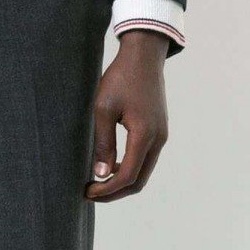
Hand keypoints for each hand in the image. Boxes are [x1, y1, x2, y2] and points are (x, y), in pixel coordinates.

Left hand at [85, 30, 168, 202]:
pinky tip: (111, 164)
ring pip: (144, 170)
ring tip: (98, 181)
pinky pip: (146, 157)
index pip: (127, 176)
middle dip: (115, 191)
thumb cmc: (120, 78)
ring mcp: (161, 135)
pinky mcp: (159, 129)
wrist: (143, 56)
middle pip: (139, 180)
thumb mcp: (104, 108)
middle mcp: (158, 139)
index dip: (107, 189)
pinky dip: (130, 167)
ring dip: (123, 181)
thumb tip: (101, 174)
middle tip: (91, 193)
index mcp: (145, 135)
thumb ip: (104, 143)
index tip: (87, 192)